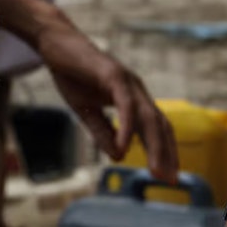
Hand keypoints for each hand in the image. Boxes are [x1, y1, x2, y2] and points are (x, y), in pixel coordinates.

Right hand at [0, 0, 177, 181]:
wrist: (55, 45)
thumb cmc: (72, 75)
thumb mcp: (86, 112)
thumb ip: (103, 133)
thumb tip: (119, 156)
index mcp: (133, 99)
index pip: (156, 129)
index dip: (164, 152)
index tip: (167, 176)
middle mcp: (136, 91)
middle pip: (160, 126)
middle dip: (166, 154)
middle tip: (170, 180)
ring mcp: (127, 82)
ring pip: (148, 118)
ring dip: (154, 146)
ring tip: (155, 170)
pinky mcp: (113, 75)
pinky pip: (125, 106)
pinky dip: (127, 128)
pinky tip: (124, 147)